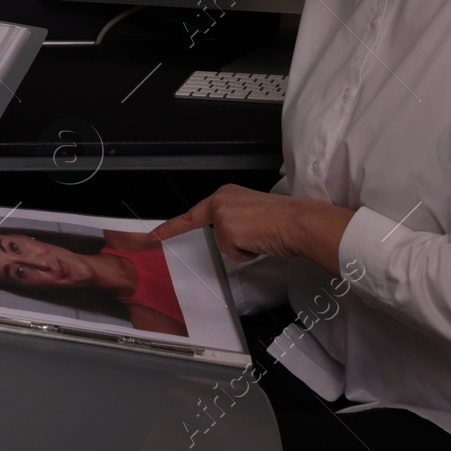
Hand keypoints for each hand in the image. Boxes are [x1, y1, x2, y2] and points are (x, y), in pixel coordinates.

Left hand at [148, 184, 354, 274]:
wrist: (299, 222)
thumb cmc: (284, 219)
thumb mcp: (252, 212)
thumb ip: (235, 219)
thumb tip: (234, 235)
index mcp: (226, 195)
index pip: (193, 213)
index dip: (171, 227)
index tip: (152, 236)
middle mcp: (221, 201)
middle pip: (216, 234)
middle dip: (235, 241)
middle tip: (257, 235)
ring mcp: (222, 216)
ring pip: (226, 247)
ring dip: (244, 248)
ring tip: (264, 235)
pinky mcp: (227, 232)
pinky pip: (235, 255)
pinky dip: (249, 253)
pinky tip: (262, 241)